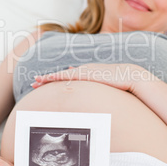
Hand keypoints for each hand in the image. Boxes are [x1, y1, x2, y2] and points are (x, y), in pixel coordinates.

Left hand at [31, 63, 147, 93]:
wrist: (131, 76)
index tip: (47, 82)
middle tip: (35, 82)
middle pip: (62, 75)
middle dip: (48, 79)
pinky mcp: (87, 74)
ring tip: (36, 82)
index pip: (69, 76)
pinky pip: (68, 77)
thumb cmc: (122, 83)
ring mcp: (85, 71)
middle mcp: (84, 70)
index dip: (57, 79)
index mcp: (89, 73)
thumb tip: (96, 95)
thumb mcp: (109, 87)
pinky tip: (48, 80)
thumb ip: (101, 88)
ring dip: (48, 79)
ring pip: (61, 75)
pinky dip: (56, 78)